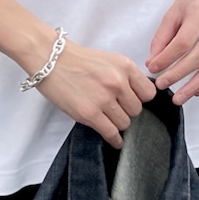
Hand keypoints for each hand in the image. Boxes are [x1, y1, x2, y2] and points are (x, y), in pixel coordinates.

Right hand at [35, 39, 155, 147]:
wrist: (50, 59)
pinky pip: (111, 133)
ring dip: (117, 123)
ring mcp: (104, 99)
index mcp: (125, 66)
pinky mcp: (90, 114)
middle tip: (115, 109)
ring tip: (107, 119)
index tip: (132, 101)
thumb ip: (125, 76)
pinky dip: (115, 139)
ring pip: (125, 123)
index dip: (140, 99)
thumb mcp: (109, 60)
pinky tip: (115, 140)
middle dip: (127, 111)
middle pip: (137, 110)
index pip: (148, 93)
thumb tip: (136, 97)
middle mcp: (118, 82)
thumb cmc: (76, 60)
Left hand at [146, 0, 198, 104]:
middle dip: (179, 75)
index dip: (167, 59)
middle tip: (162, 85)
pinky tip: (198, 91)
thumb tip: (153, 61)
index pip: (183, 42)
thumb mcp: (175, 10)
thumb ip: (163, 36)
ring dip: (195, 87)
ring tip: (179, 97)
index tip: (153, 68)